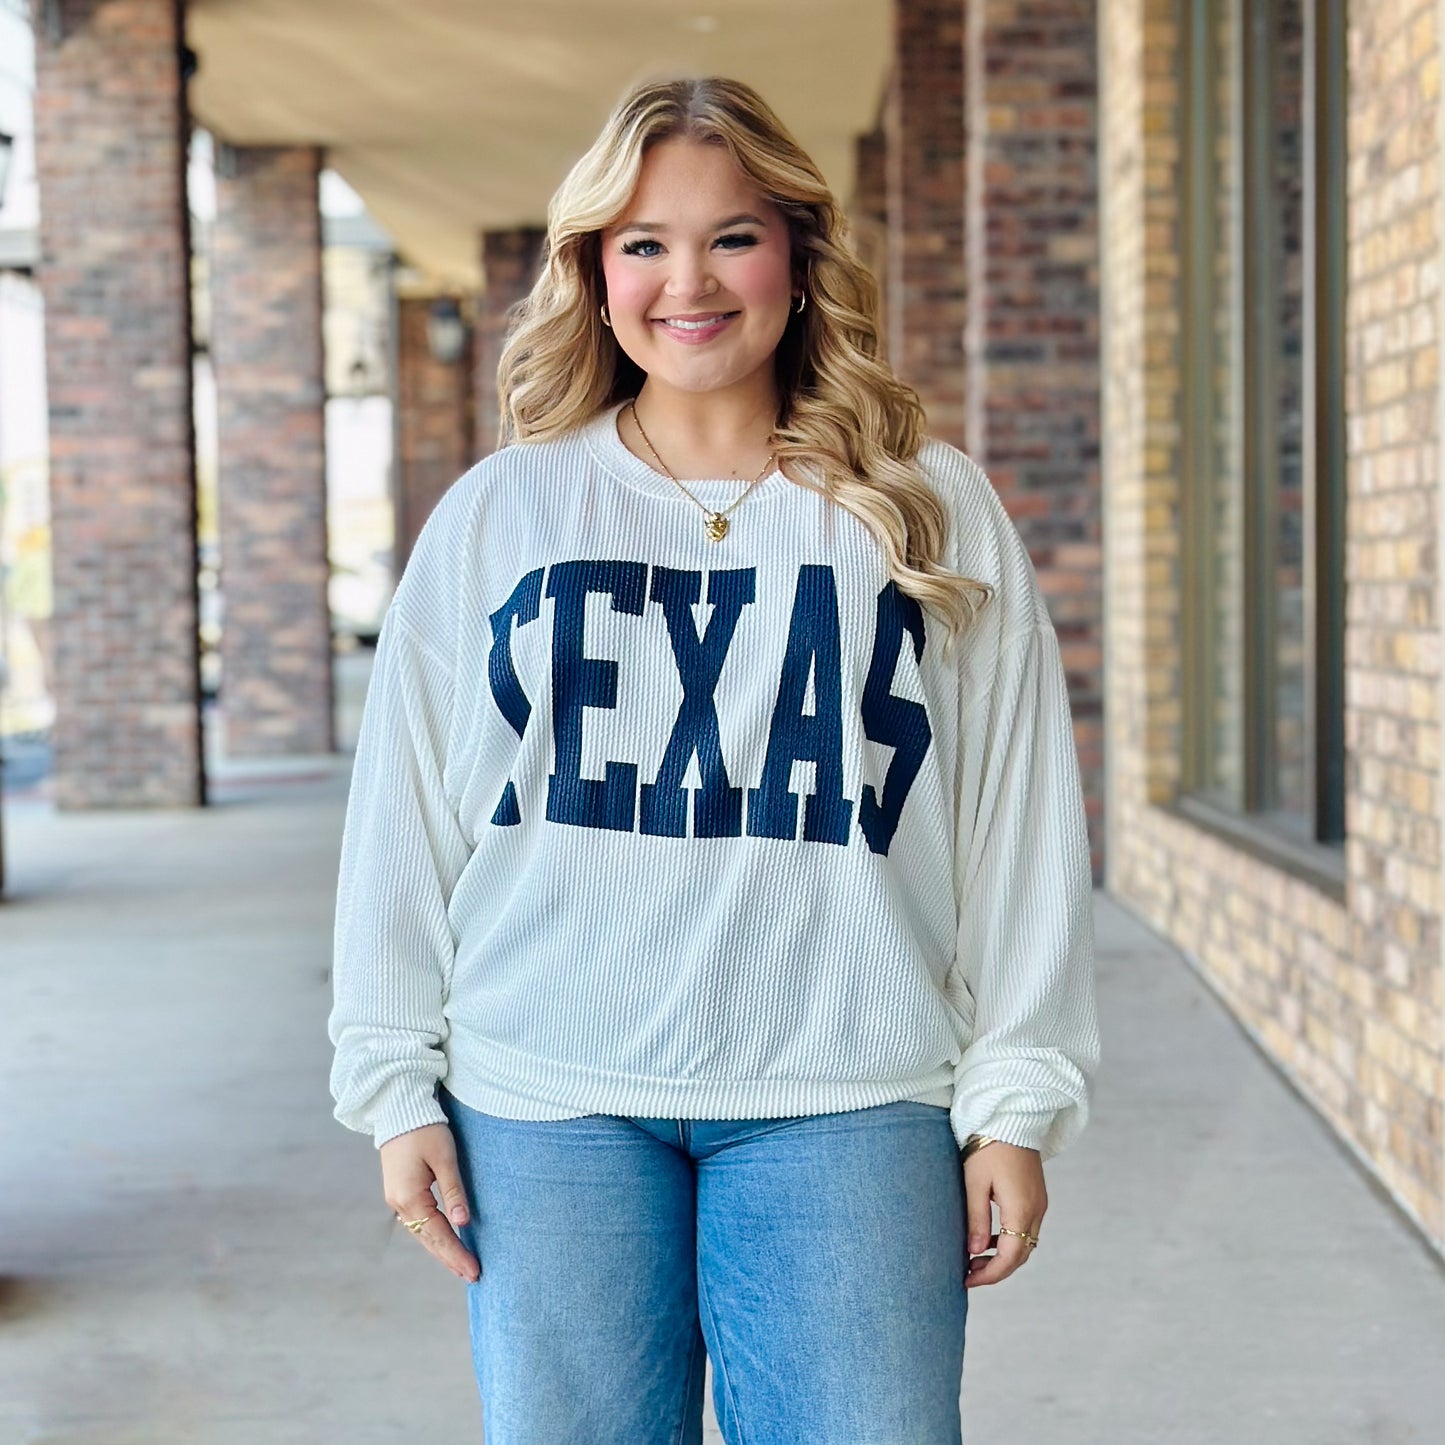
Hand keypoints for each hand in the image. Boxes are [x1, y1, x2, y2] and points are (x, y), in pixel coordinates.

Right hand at [379, 1122, 480, 1282]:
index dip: (457, 1254)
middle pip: (429, 1239)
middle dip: (451, 1258)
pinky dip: (434, 1235)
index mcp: (410, 1197)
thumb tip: (464, 1223)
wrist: (399, 1109)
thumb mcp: (445, 1158)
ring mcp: (397, 1199)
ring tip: (462, 1266)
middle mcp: (399, 1203)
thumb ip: (454, 1191)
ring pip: (422, 1233)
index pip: (439, 1235)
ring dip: (442, 1249)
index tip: (475, 1271)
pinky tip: (445, 1241)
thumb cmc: (425, 1129)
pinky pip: (418, 1222)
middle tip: (473, 1276)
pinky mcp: (400, 1192)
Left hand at [962, 1140, 1045, 1287]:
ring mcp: (1040, 1203)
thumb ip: (976, 1219)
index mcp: (1021, 1209)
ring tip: (975, 1258)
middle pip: (1021, 1255)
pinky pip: (1026, 1228)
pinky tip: (989, 1238)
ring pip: (1026, 1244)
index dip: (990, 1274)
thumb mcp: (975, 1182)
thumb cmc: (988, 1146)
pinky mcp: (1036, 1196)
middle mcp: (1036, 1210)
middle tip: (968, 1272)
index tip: (967, 1279)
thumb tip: (975, 1253)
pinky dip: (1010, 1240)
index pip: (1010, 1257)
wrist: (1011, 1117)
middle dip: (996, 1269)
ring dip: (1004, 1256)